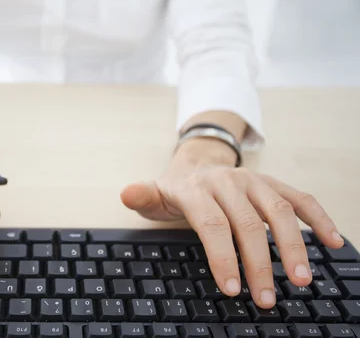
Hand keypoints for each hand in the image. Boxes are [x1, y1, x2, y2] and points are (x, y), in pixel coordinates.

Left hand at [121, 138, 343, 307]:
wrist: (198, 161)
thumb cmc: (177, 189)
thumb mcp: (155, 194)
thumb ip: (143, 197)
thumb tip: (126, 193)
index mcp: (197, 189)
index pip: (212, 225)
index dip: (223, 258)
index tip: (233, 289)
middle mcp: (229, 182)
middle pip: (248, 224)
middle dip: (259, 264)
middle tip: (266, 298)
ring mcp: (254, 181)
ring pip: (278, 211)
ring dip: (293, 246)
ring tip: (302, 279)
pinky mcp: (273, 183)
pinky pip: (300, 198)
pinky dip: (319, 218)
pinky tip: (333, 241)